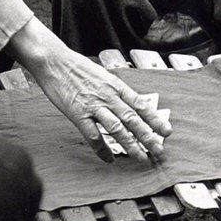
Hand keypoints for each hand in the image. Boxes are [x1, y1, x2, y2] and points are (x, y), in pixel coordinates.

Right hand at [6, 20, 170, 162]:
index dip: (155, 119)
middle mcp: (108, 95)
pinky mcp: (78, 113)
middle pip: (132, 118)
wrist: (54, 61)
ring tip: (141, 158)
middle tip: (159, 150)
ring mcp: (93, 105)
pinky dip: (102, 149)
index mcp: (115, 85)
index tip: (167, 131)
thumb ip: (115, 90)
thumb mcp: (102, 76)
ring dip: (130, 144)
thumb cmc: (77, 68)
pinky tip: (109, 158)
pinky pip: (93, 135)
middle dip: (148, 136)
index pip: (140, 104)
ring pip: (117, 128)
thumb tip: (128, 103)